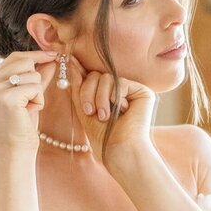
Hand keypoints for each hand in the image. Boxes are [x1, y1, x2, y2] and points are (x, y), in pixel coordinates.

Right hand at [0, 50, 57, 152]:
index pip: (14, 57)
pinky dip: (39, 101)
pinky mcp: (7, 98)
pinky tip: (29, 113)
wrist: (13, 152)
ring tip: (27, 110)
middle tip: (34, 98)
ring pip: (33, 74)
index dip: (35, 55)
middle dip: (37, 77)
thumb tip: (51, 59)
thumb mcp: (27, 97)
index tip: (53, 55)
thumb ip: (36, 77)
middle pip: (24, 61)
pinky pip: (36, 87)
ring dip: (37, 93)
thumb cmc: (20, 126)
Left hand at [69, 55, 155, 170]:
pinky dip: (115, 97)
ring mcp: (131, 90)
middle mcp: (119, 91)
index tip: (67, 59)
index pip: (90, 78)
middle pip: (96, 75)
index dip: (79, 70)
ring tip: (104, 116)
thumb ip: (78, 87)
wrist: (120, 151)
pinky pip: (120, 82)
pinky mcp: (142, 91)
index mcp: (105, 96)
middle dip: (87, 92)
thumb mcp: (84, 110)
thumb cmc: (103, 138)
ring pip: (106, 78)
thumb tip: (70, 62)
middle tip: (88, 110)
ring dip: (100, 98)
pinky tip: (120, 112)